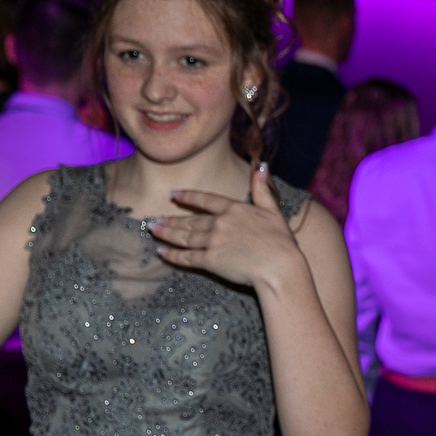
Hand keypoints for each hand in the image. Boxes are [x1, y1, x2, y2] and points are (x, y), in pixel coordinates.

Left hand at [150, 166, 301, 287]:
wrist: (280, 267)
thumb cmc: (282, 242)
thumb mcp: (274, 211)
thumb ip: (263, 190)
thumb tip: (260, 167)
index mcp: (234, 209)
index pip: (205, 200)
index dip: (188, 197)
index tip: (173, 195)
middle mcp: (220, 223)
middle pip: (190, 220)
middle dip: (171, 220)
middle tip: (155, 220)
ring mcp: (213, 242)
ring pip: (185, 236)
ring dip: (167, 233)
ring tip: (154, 230)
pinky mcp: (211, 261)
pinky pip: (187, 257)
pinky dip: (173, 255)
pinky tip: (161, 252)